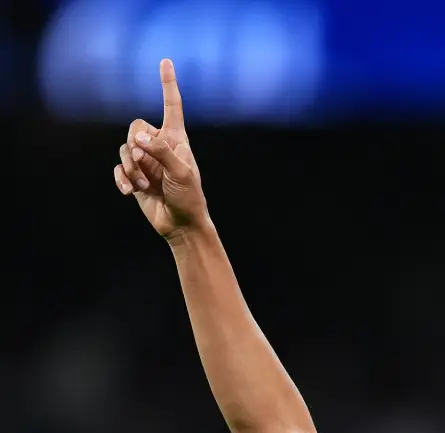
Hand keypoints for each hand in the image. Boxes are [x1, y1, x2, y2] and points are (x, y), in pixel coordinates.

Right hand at [113, 59, 207, 238]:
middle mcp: (159, 145)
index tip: (166, 61)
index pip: (171, 106)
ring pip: (124, 149)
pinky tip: (131, 193)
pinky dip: (122, 180)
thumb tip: (137, 136)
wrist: (181, 224)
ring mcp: (146, 160)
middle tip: (147, 169)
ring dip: (132, 169)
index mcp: (177, 139)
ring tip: (146, 185)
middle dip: (135, 147)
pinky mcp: (135, 176)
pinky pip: (118, 168)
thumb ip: (160, 151)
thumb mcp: (181, 172)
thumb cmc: (189, 197)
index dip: (167, 84)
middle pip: (134, 127)